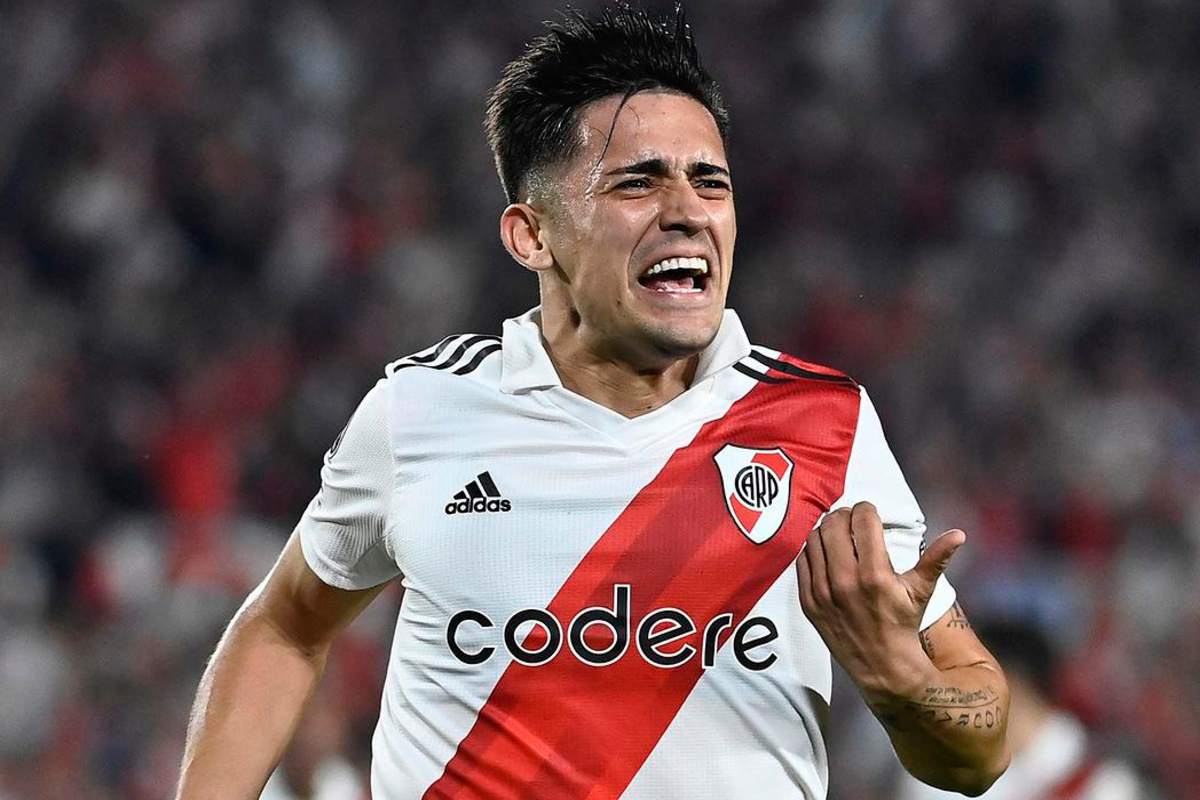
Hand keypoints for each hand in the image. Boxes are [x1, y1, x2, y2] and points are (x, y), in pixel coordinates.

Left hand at [796, 501, 964, 700]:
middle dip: (845, 516)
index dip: (867, 510)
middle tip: (853, 520)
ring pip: (814, 539)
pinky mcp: (808, 602)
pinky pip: (802, 561)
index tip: (870, 513)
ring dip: (826, 531)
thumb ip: (937, 559)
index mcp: (875, 574)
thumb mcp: (921, 591)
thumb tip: (959, 534)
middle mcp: (845, 581)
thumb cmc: (903, 623)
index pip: (862, 520)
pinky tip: (825, 553)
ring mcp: (823, 592)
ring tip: (839, 534)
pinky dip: (812, 551)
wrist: (881, 665)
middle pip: (834, 524)